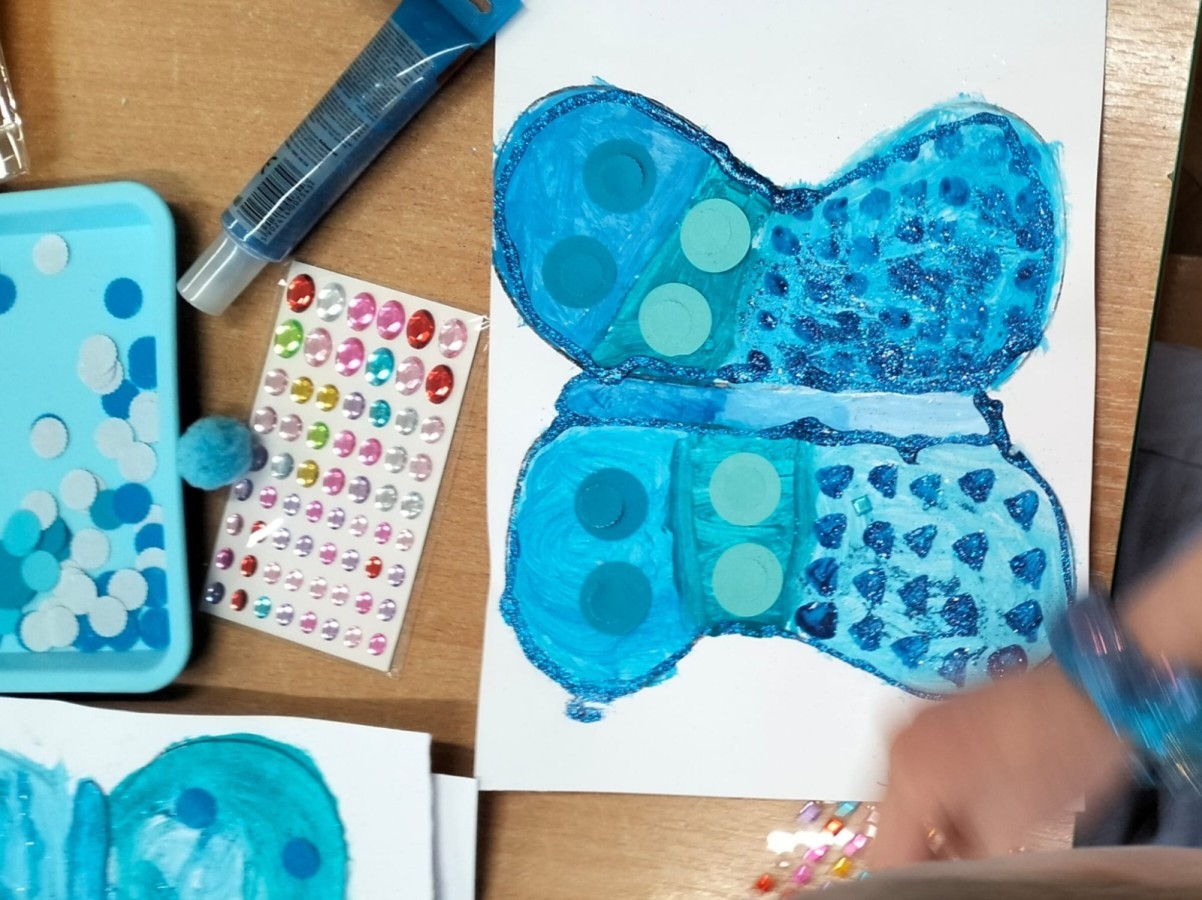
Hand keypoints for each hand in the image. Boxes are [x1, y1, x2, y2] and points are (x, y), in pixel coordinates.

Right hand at [870, 663, 1130, 868]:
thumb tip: (940, 877)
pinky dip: (946, 792)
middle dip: (926, 846)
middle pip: (895, 819)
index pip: (885, 851)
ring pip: (910, 794)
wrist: (1087, 693)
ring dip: (938, 820)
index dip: (909, 878)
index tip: (932, 885)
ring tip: (985, 833)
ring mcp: (918, 723)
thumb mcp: (1007, 831)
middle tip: (967, 863)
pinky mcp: (938, 714)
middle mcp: (900, 743)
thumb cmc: (1056, 754)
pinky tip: (984, 801)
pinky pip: (925, 767)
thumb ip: (961, 865)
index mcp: (908, 772)